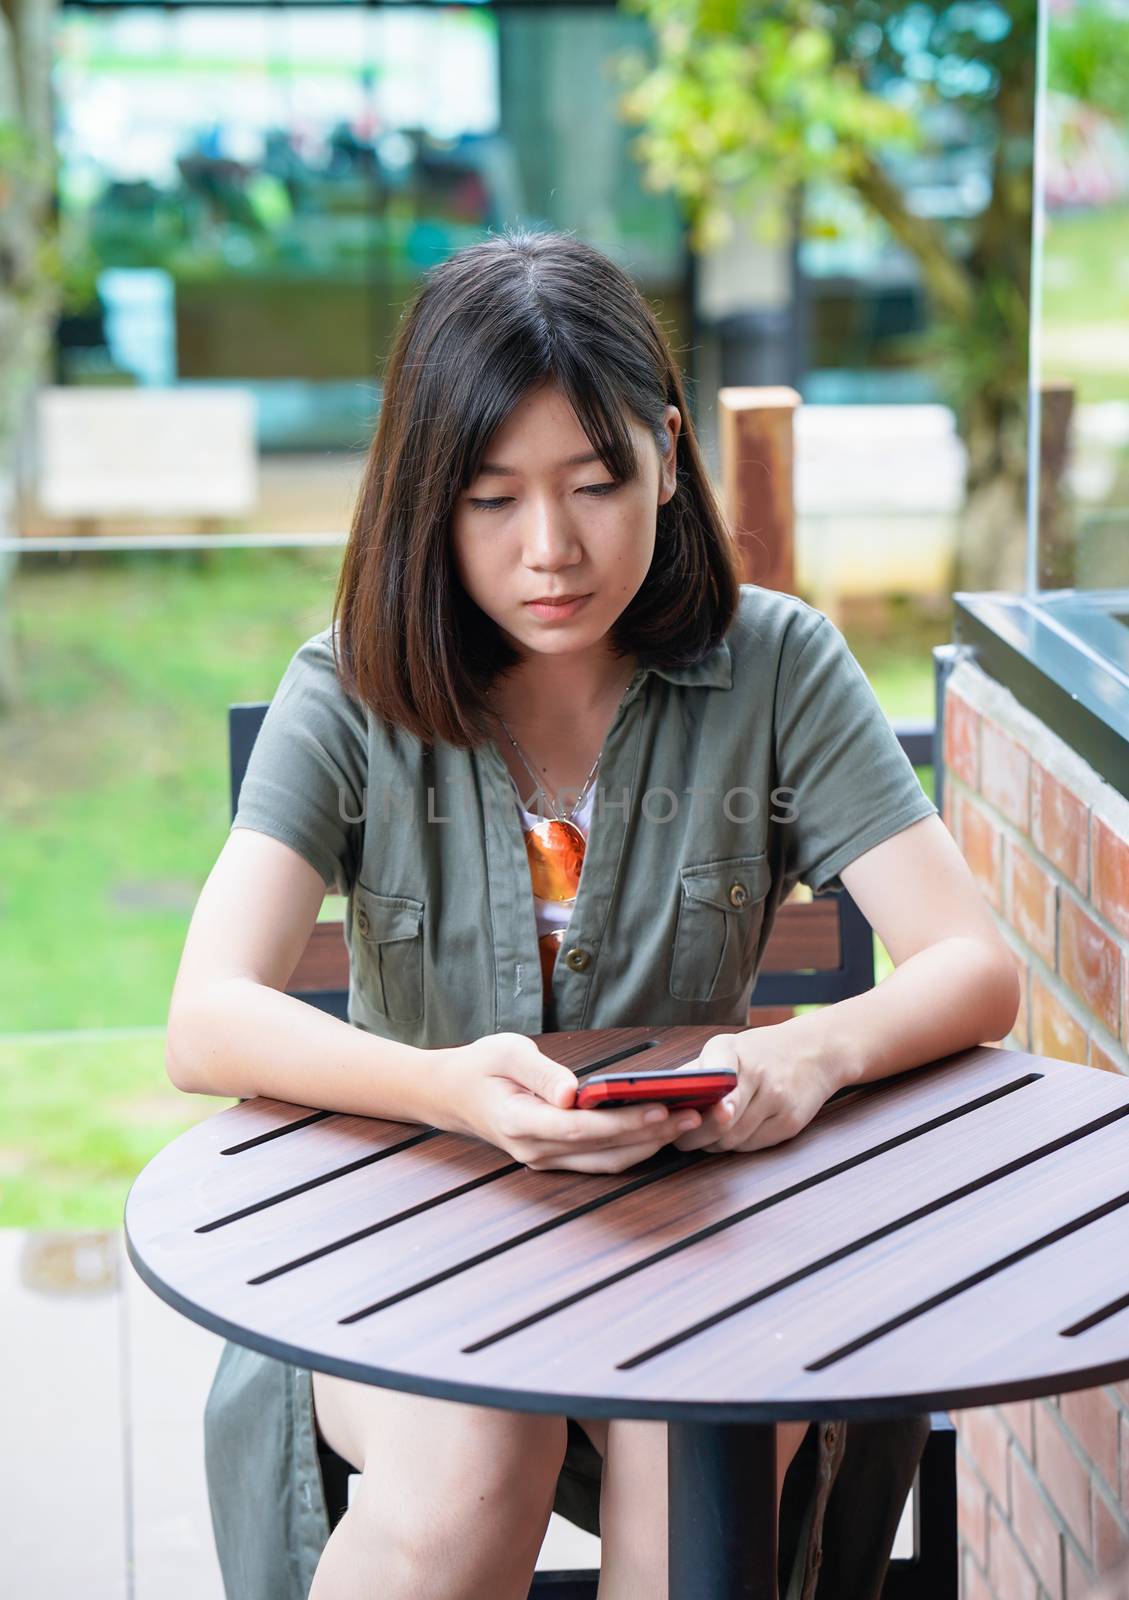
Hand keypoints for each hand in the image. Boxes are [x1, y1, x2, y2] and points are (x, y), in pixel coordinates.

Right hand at [440, 1032, 703, 1173]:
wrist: (453, 1094)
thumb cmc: (482, 1065)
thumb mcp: (505, 1052)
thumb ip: (540, 1072)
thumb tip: (572, 1092)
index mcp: (520, 1122)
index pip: (581, 1127)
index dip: (625, 1122)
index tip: (663, 1108)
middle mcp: (535, 1150)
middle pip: (604, 1149)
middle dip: (654, 1134)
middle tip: (698, 1113)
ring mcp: (546, 1160)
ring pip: (608, 1161)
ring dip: (652, 1145)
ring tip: (692, 1120)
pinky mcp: (557, 1159)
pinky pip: (602, 1160)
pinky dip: (635, 1147)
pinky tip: (663, 1129)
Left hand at [672, 1023, 837, 1154]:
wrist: (815, 1051)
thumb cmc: (761, 1052)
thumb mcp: (727, 1048)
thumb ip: (697, 1072)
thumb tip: (663, 1100)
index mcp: (732, 1050)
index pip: (711, 1077)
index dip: (696, 1101)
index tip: (684, 1115)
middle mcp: (758, 1073)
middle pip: (717, 1121)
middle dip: (693, 1135)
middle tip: (679, 1137)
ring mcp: (777, 1099)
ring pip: (732, 1139)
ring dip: (713, 1143)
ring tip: (704, 1135)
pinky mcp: (791, 1122)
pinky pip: (751, 1146)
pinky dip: (736, 1146)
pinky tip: (731, 1134)